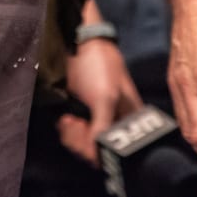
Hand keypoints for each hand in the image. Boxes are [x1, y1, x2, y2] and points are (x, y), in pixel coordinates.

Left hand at [57, 37, 141, 164]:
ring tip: (68, 119)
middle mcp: (116, 123)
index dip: (103, 153)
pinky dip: (67, 131)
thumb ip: (103, 129)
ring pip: (84, 144)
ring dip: (72, 137)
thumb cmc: (99, 66)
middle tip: (74, 123)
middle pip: (99, 152)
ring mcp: (96, 118)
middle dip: (83, 143)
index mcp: (131, 121)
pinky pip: (73, 133)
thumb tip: (97, 158)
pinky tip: (64, 118)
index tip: (89, 137)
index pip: (121, 154)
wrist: (77, 39)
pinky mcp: (79, 112)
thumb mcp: (105, 98)